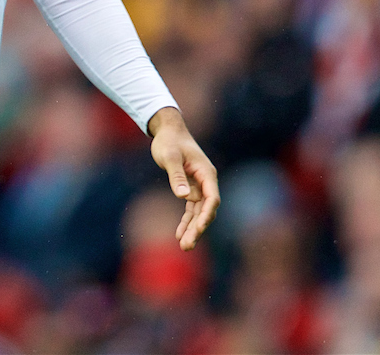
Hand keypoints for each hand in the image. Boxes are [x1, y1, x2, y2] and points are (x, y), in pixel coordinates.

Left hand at [148, 107, 219, 250]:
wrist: (168, 131)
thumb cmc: (169, 141)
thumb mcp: (170, 157)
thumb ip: (177, 176)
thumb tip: (184, 196)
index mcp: (206, 173)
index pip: (212, 198)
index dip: (207, 215)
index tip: (198, 228)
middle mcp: (206, 181)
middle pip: (206, 210)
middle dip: (198, 228)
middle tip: (187, 245)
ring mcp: (199, 186)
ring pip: (198, 212)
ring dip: (192, 229)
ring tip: (184, 247)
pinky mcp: (190, 188)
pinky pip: (190, 209)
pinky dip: (186, 221)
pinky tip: (179, 234)